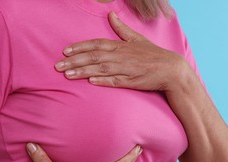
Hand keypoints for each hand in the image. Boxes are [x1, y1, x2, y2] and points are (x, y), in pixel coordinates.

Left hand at [55, 11, 185, 91]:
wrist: (170, 70)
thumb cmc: (152, 55)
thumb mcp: (136, 38)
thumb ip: (121, 28)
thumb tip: (110, 14)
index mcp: (120, 46)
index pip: (96, 44)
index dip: (80, 47)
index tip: (65, 51)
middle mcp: (120, 56)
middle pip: (93, 57)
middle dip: (74, 61)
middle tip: (57, 66)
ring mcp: (125, 69)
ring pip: (100, 69)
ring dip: (83, 71)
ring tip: (67, 75)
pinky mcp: (130, 81)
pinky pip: (114, 81)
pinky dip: (103, 81)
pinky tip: (90, 82)